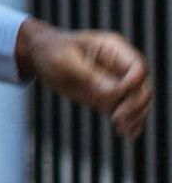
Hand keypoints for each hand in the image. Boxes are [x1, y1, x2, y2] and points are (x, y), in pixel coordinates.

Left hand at [17, 19, 151, 138]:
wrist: (40, 55)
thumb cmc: (51, 52)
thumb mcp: (65, 61)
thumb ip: (90, 75)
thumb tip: (115, 92)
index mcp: (114, 48)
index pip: (139, 67)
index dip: (133, 84)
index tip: (115, 95)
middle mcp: (120, 65)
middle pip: (143, 86)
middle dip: (135, 104)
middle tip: (117, 118)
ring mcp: (117, 81)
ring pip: (139, 101)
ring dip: (136, 116)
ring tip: (122, 129)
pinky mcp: (110, 96)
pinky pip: (128, 110)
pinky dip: (131, 122)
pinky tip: (128, 134)